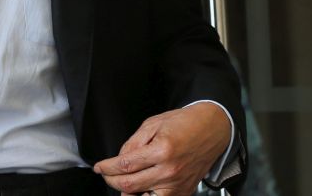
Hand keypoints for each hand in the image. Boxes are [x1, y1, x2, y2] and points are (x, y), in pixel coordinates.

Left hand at [93, 102, 228, 195]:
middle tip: (106, 173)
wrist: (213, 129)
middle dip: (111, 180)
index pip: (125, 166)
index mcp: (162, 151)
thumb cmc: (185, 123)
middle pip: (129, 185)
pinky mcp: (183, 192)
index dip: (106, 168)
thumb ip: (133, 143)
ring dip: (126, 191)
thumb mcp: (153, 124)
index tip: (99, 167)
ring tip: (122, 180)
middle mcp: (170, 171)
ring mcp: (177, 185)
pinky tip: (140, 187)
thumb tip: (119, 159)